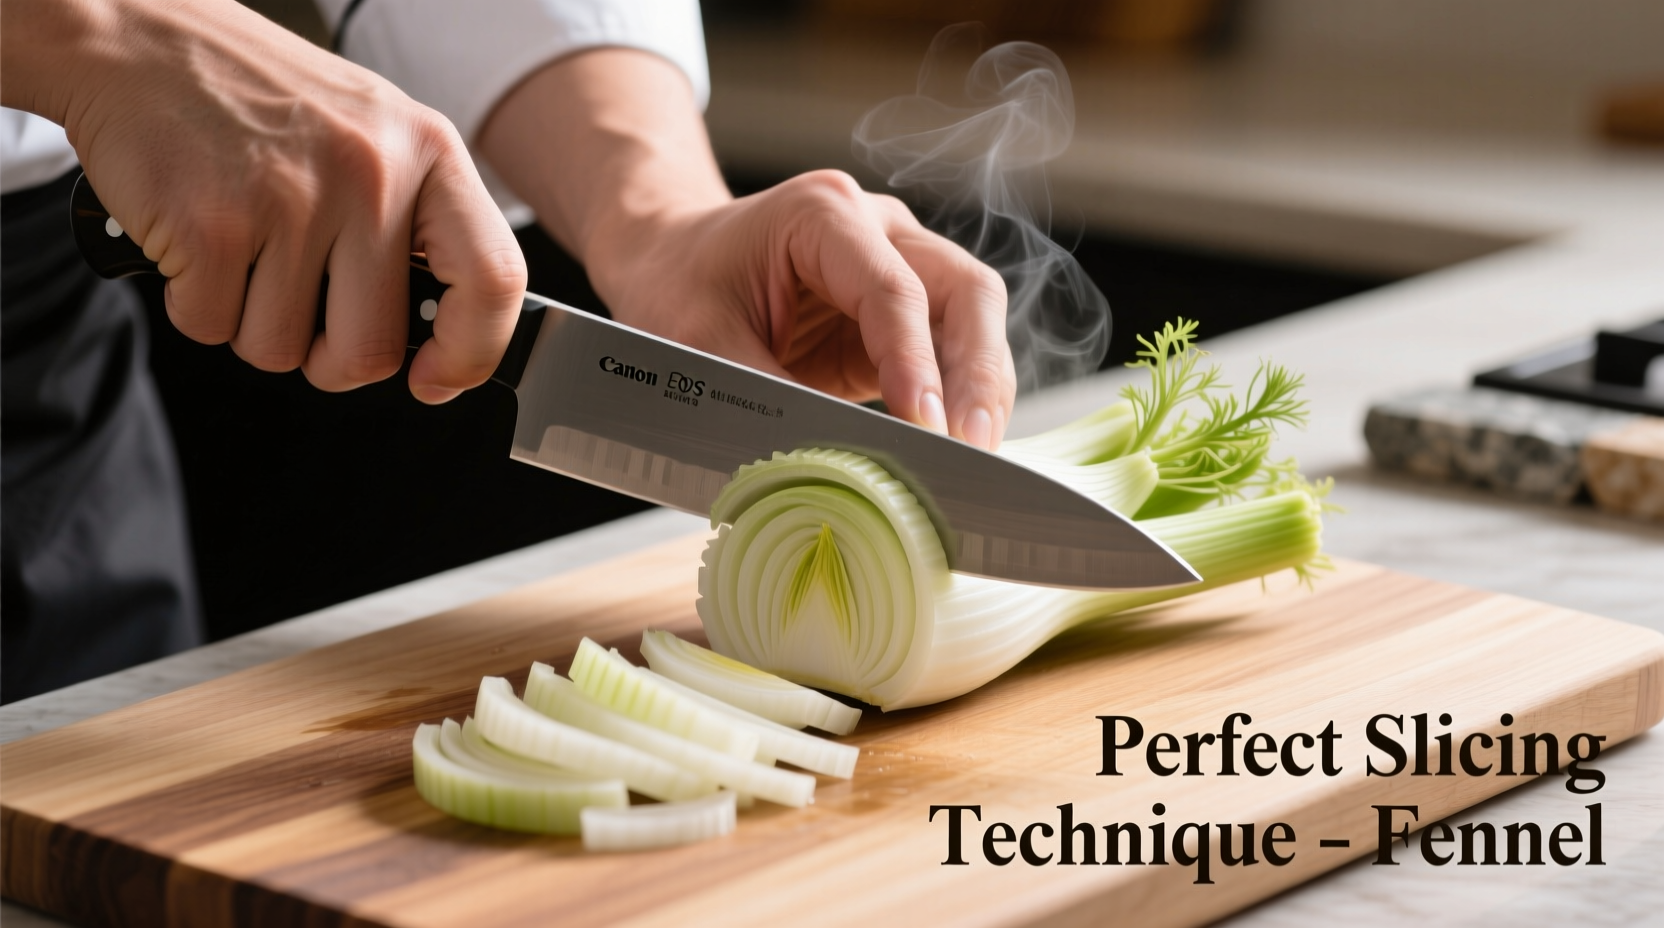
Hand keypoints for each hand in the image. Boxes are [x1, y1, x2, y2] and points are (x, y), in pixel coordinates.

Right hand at [1, 0, 525, 401]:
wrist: (137, 38)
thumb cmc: (259, 98)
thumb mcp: (373, 137)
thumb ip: (418, 227)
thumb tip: (445, 341)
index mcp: (428, 152)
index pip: (493, 280)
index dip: (471, 353)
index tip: (437, 377)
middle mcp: (371, 174)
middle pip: (372, 348)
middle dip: (330, 359)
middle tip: (301, 311)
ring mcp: (291, 199)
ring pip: (282, 350)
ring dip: (251, 322)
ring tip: (242, 245)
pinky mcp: (209, 225)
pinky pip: (211, 327)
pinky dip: (194, 302)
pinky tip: (197, 238)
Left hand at [596, 172, 1015, 448]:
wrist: (666, 260)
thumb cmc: (677, 285)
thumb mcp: (702, 344)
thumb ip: (769, 397)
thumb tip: (835, 460)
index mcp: (823, 214)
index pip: (894, 289)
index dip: (916, 362)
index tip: (924, 427)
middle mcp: (877, 231)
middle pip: (964, 292)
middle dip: (978, 374)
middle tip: (973, 447)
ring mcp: (898, 269)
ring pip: (972, 323)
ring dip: (980, 392)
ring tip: (971, 459)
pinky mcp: (899, 321)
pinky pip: (950, 357)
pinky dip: (958, 403)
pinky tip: (952, 449)